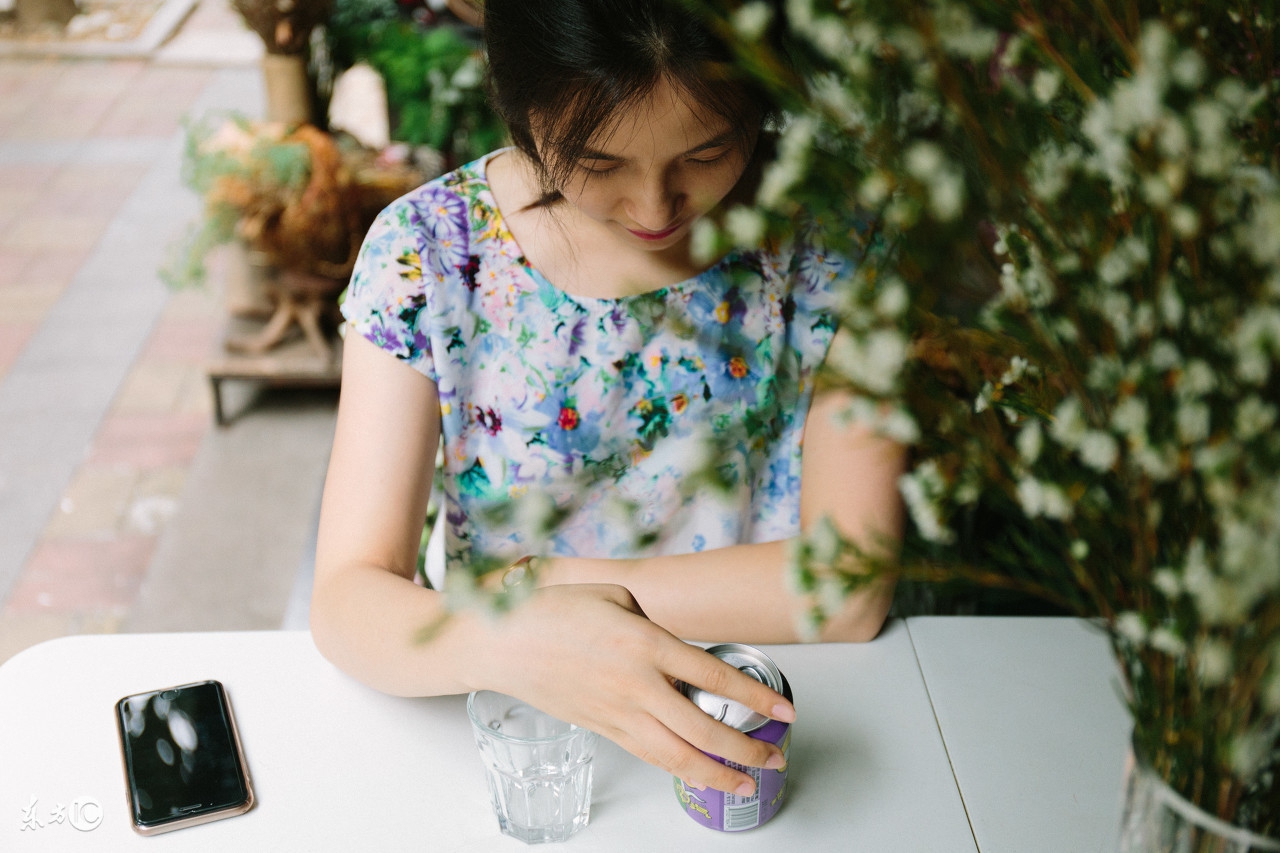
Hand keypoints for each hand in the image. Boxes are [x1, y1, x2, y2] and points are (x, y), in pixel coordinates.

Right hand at [468, 583, 794, 794]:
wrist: (499, 642)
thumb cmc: (553, 610)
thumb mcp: (614, 595)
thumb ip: (653, 619)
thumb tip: (675, 646)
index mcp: (645, 644)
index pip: (714, 678)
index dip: (755, 699)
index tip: (785, 711)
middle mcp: (636, 685)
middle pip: (704, 730)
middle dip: (748, 748)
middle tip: (777, 755)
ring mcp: (618, 713)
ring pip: (678, 757)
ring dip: (720, 773)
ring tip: (750, 780)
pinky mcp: (602, 730)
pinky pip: (650, 756)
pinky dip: (681, 770)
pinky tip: (701, 773)